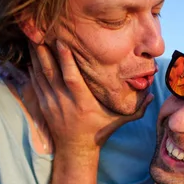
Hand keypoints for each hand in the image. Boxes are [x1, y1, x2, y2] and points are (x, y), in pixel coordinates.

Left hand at [28, 41, 153, 154]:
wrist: (76, 150)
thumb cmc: (99, 132)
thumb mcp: (119, 121)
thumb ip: (137, 109)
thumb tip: (152, 95)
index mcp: (83, 103)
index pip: (71, 78)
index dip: (65, 60)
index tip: (61, 43)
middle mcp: (65, 102)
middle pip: (51, 73)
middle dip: (45, 53)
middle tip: (40, 33)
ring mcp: (52, 104)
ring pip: (40, 76)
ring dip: (36, 57)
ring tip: (33, 39)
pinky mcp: (44, 106)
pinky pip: (35, 84)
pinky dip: (32, 69)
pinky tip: (31, 56)